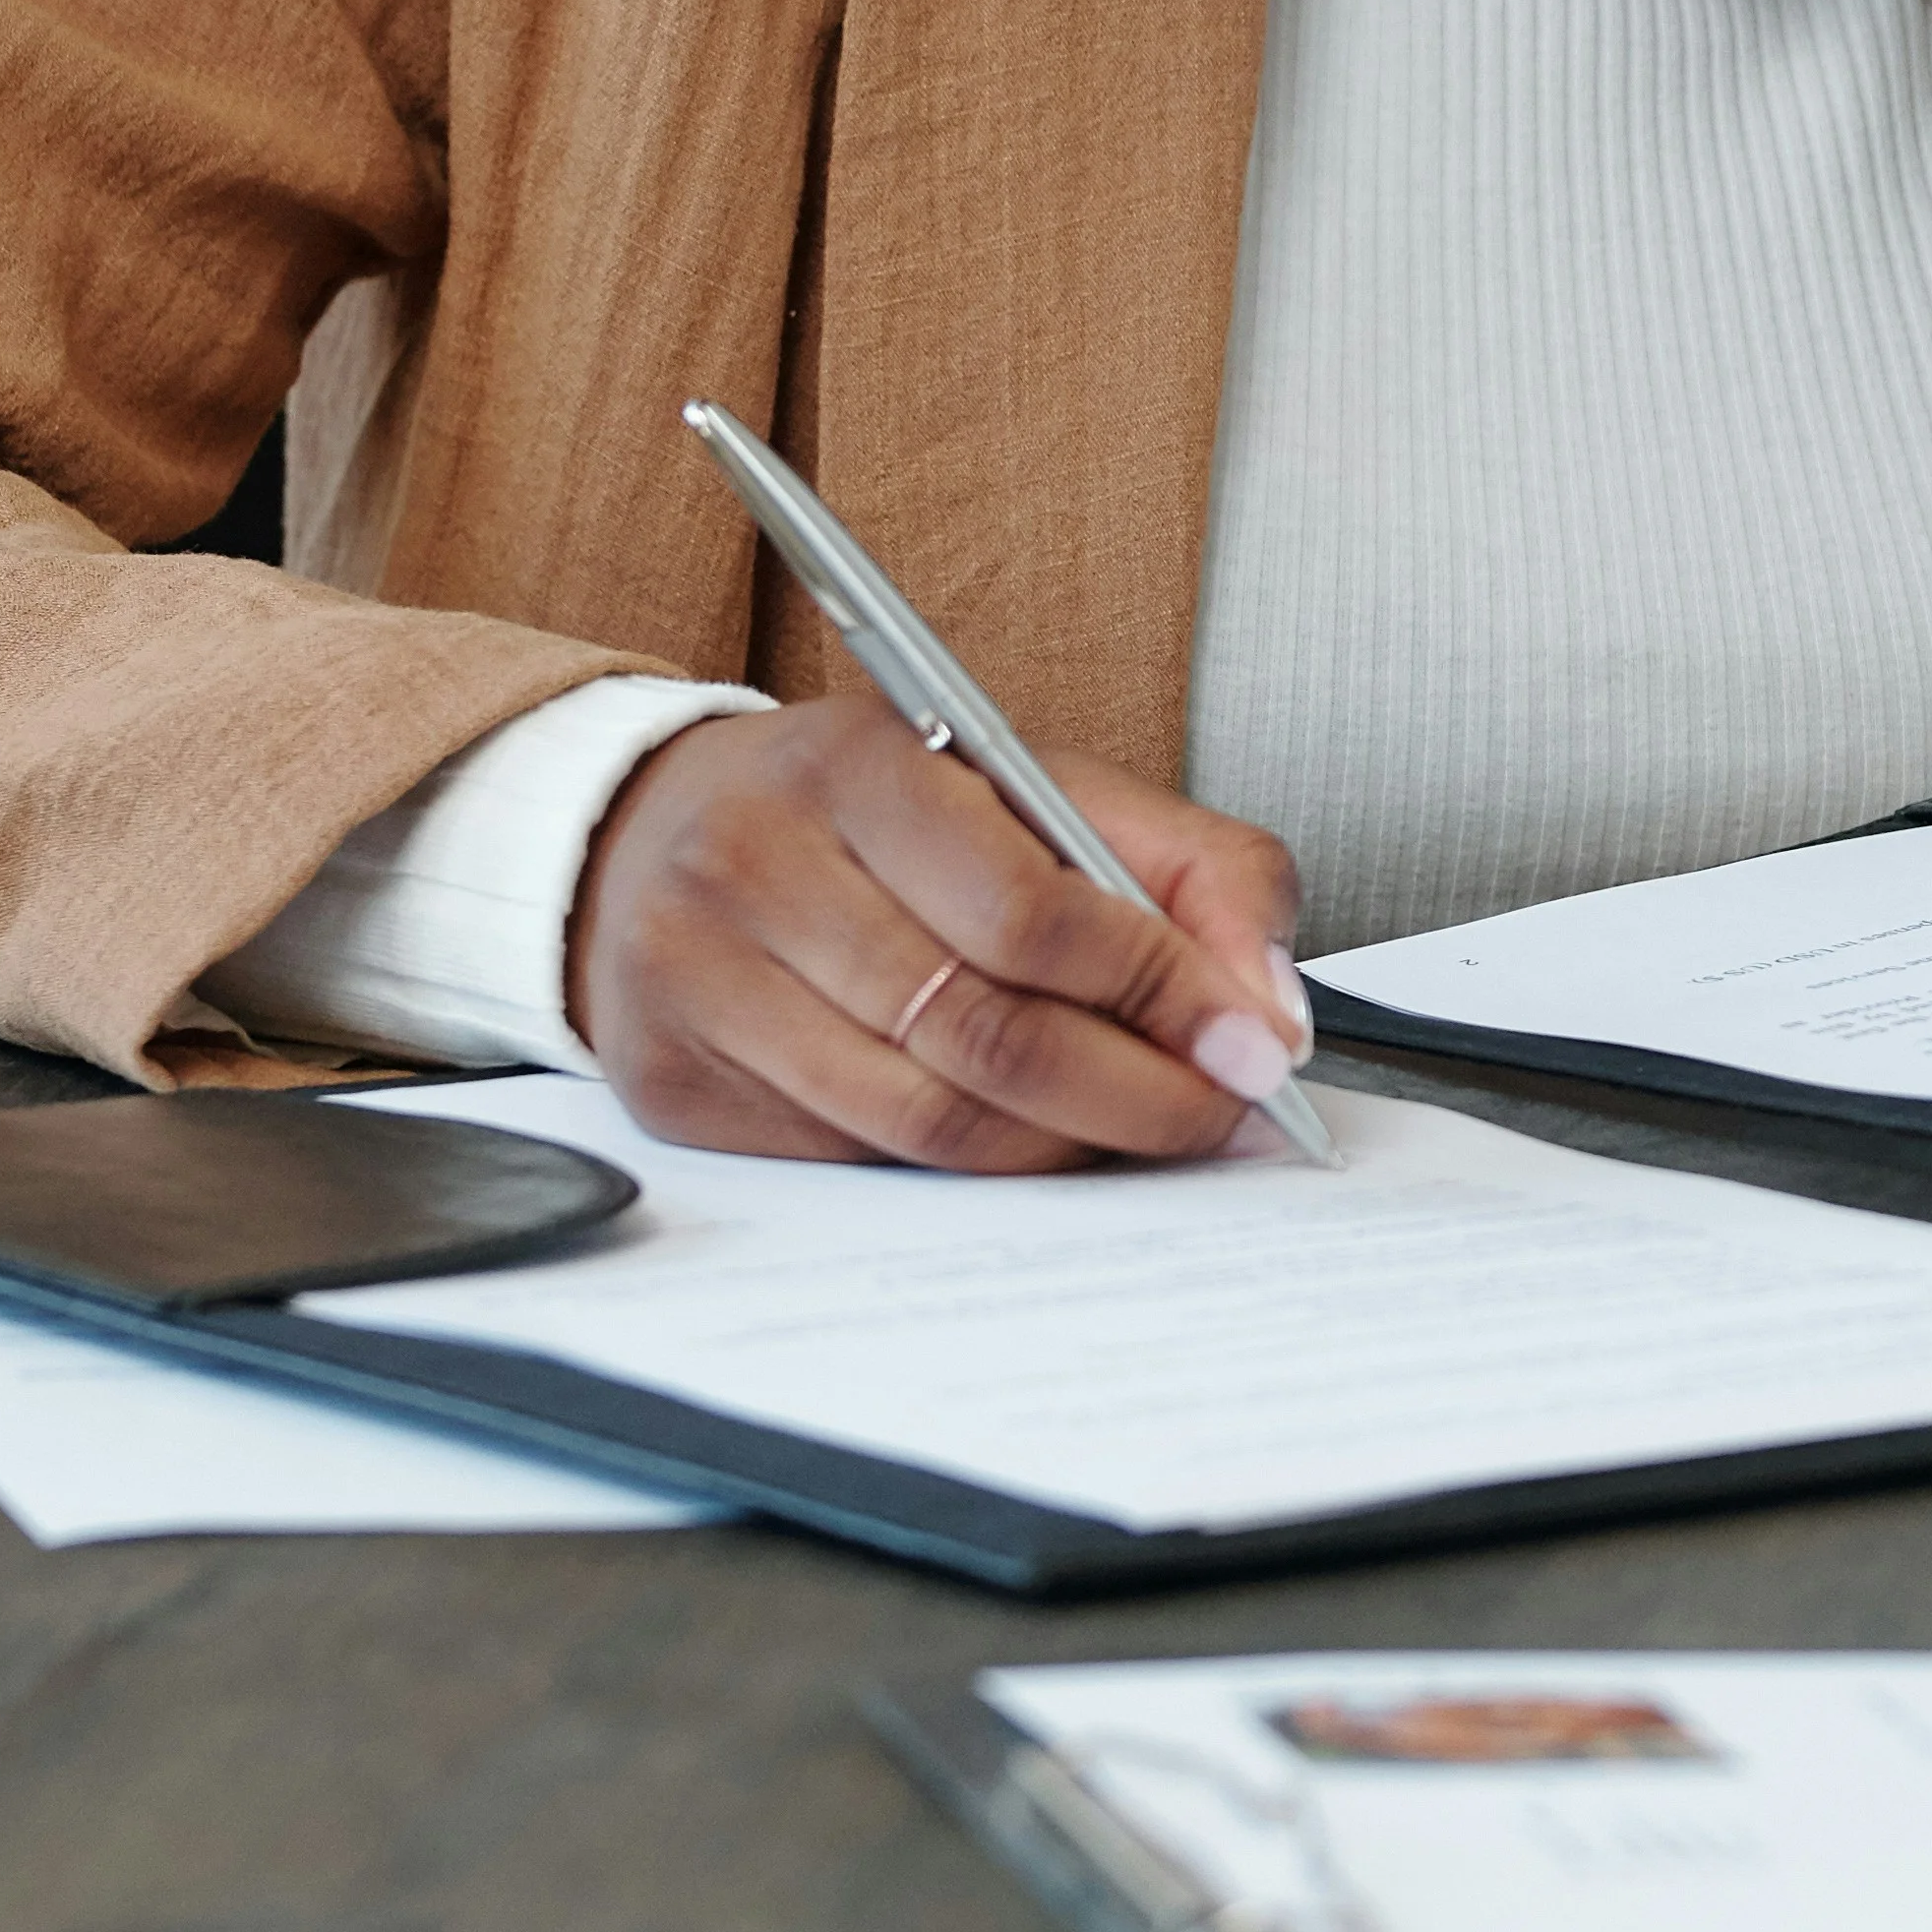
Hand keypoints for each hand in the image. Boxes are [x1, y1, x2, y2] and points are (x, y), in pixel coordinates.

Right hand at [572, 696, 1313, 1171]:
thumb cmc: (885, 812)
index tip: (1252, 1049)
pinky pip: (861, 1160)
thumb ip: (1195, 873)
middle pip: (984, 1035)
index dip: (1164, 995)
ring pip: (926, 1122)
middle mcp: (753, 868)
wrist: (664, 828)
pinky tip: (1025, 1134)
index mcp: (855, 767)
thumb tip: (1267, 1012)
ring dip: (1065, 1146)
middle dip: (1137, 1095)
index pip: (1033, 914)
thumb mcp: (1046, 788)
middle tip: (1220, 1115)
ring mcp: (696, 985)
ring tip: (1140, 1131)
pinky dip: (971, 1164)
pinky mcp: (675, 1087)